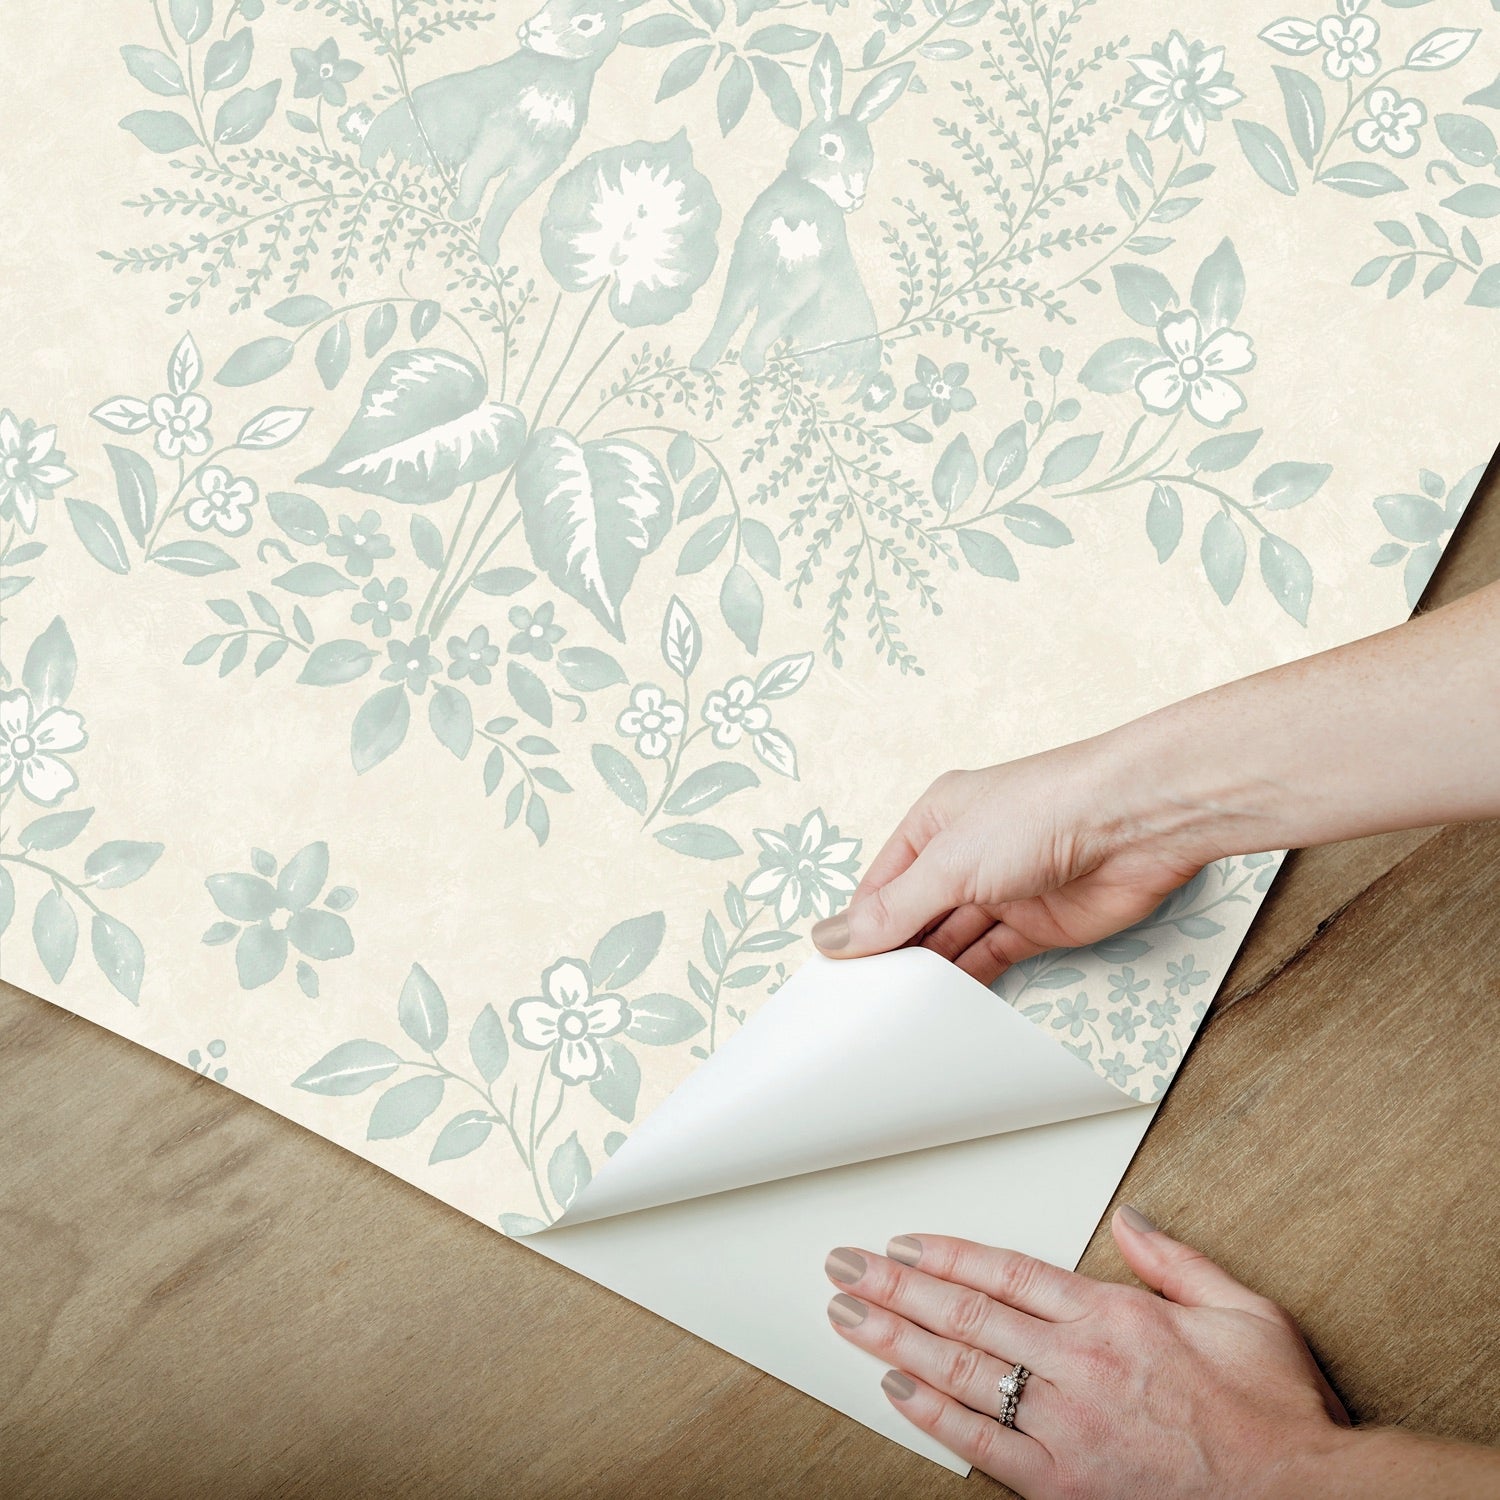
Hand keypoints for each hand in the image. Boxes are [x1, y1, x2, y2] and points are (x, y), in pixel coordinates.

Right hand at [812, 579, 1499, 983]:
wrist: (1136, 822)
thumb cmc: (1039, 813)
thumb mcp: (948, 862)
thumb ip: (893, 910)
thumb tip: (831, 940)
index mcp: (935, 823)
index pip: (881, 885)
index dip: (858, 929)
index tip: (835, 977)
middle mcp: (966, 855)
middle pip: (916, 916)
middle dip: (893, 956)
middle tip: (861, 1008)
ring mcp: (1004, 891)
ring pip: (954, 942)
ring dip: (931, 975)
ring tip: (896, 1018)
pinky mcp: (1041, 926)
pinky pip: (993, 958)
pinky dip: (971, 983)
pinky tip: (945, 1011)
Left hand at [823, 1206, 1352, 1498]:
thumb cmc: (1276, 1413)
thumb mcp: (1243, 1311)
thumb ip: (1175, 1260)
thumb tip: (1129, 1220)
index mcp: (1114, 1318)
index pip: (1006, 1272)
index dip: (946, 1255)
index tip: (902, 1244)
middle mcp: (1080, 1367)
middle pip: (966, 1315)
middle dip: (895, 1289)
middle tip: (844, 1269)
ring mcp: (1068, 1429)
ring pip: (961, 1374)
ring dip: (894, 1342)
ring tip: (847, 1317)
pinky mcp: (1067, 1486)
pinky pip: (983, 1447)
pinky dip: (934, 1418)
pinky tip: (896, 1392)